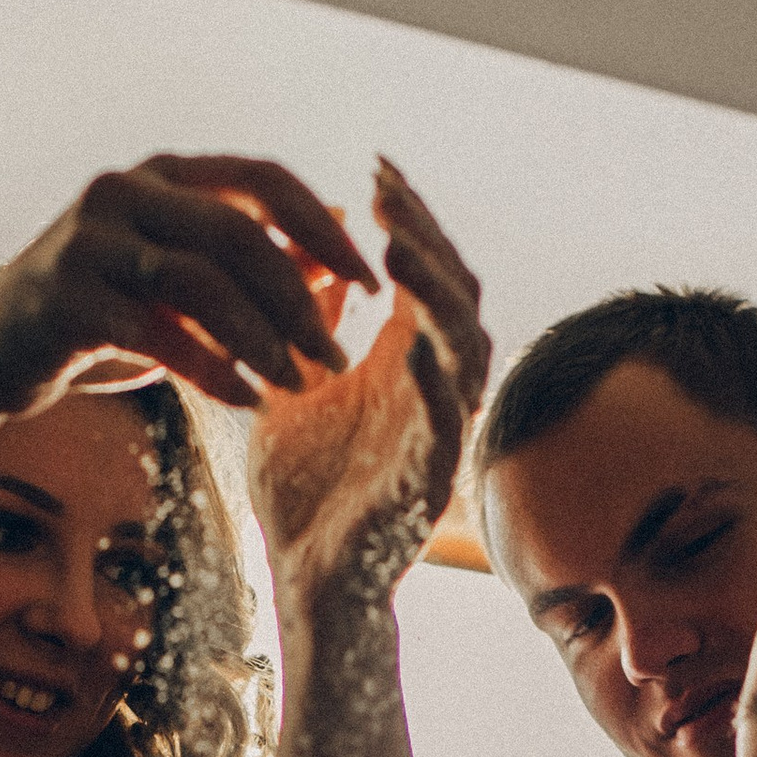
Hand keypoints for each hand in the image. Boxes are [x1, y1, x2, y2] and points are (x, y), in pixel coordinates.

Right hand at [0, 154, 374, 416]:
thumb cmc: (102, 314)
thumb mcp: (182, 286)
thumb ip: (253, 270)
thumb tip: (339, 268)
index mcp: (165, 175)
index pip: (264, 179)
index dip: (323, 228)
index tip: (369, 281)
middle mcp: (126, 192)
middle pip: (237, 232)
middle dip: (297, 298)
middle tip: (334, 355)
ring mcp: (90, 242)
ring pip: (199, 282)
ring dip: (259, 337)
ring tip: (297, 383)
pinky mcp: (65, 299)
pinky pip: (157, 334)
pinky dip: (210, 369)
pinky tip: (247, 400)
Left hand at [246, 161, 490, 615]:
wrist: (309, 583)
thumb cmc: (305, 492)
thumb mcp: (291, 387)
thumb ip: (302, 322)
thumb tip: (302, 247)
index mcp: (404, 364)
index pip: (425, 273)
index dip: (409, 219)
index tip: (375, 172)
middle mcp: (433, 390)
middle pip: (454, 293)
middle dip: (424, 236)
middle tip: (386, 190)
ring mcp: (439, 433)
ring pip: (464, 346)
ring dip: (433, 294)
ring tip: (397, 247)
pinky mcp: (431, 481)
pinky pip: (448, 422)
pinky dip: (435, 380)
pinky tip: (411, 343)